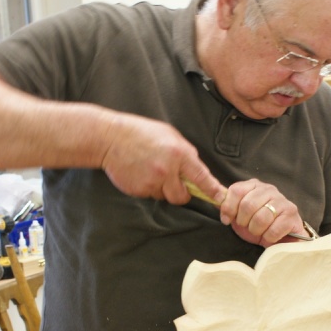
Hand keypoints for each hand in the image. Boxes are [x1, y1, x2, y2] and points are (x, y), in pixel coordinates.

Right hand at [101, 112, 225, 203]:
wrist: (110, 139)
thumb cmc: (141, 133)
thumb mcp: (169, 134)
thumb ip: (184, 152)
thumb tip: (196, 169)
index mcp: (179, 153)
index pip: (201, 177)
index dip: (212, 189)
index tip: (220, 198)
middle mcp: (167, 170)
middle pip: (181, 196)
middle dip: (180, 193)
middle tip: (172, 181)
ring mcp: (152, 181)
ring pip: (164, 196)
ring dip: (162, 189)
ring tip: (151, 170)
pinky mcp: (140, 189)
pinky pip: (150, 195)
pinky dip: (148, 187)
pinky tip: (141, 172)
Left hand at [219, 179, 308, 246]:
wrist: (281, 239)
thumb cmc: (258, 226)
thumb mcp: (238, 215)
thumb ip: (227, 205)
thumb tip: (215, 196)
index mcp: (254, 186)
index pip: (236, 190)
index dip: (228, 208)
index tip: (227, 220)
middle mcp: (270, 190)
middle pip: (247, 205)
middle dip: (243, 222)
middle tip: (247, 227)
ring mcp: (283, 201)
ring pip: (261, 218)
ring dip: (256, 231)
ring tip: (259, 232)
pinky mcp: (292, 215)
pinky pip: (273, 230)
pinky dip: (268, 237)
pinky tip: (270, 236)